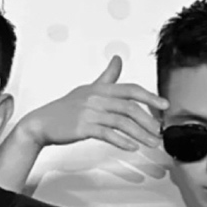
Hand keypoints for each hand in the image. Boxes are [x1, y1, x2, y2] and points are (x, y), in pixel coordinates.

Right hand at [19, 57, 163, 157]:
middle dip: (148, 121)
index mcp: (100, 88)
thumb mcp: (88, 89)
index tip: (164, 106)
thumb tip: (118, 59)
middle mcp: (97, 98)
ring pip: (122, 123)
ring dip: (140, 134)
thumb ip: (107, 77)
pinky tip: (132, 147)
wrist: (42, 123)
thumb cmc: (65, 108)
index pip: (131, 90)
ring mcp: (90, 113)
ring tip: (151, 144)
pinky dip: (122, 141)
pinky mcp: (83, 127)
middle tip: (159, 133)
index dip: (150, 97)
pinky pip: (108, 134)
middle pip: (130, 107)